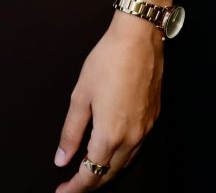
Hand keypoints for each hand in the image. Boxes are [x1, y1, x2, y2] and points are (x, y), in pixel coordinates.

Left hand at [53, 12, 163, 189]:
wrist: (138, 37)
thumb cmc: (108, 60)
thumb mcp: (80, 96)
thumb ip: (71, 132)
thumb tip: (62, 159)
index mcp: (110, 134)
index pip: (91, 174)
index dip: (75, 187)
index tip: (62, 191)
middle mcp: (132, 136)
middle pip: (110, 173)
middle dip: (90, 183)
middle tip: (72, 184)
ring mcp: (146, 127)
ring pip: (125, 162)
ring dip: (107, 171)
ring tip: (88, 169)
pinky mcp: (153, 117)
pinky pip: (137, 147)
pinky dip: (121, 155)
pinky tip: (111, 148)